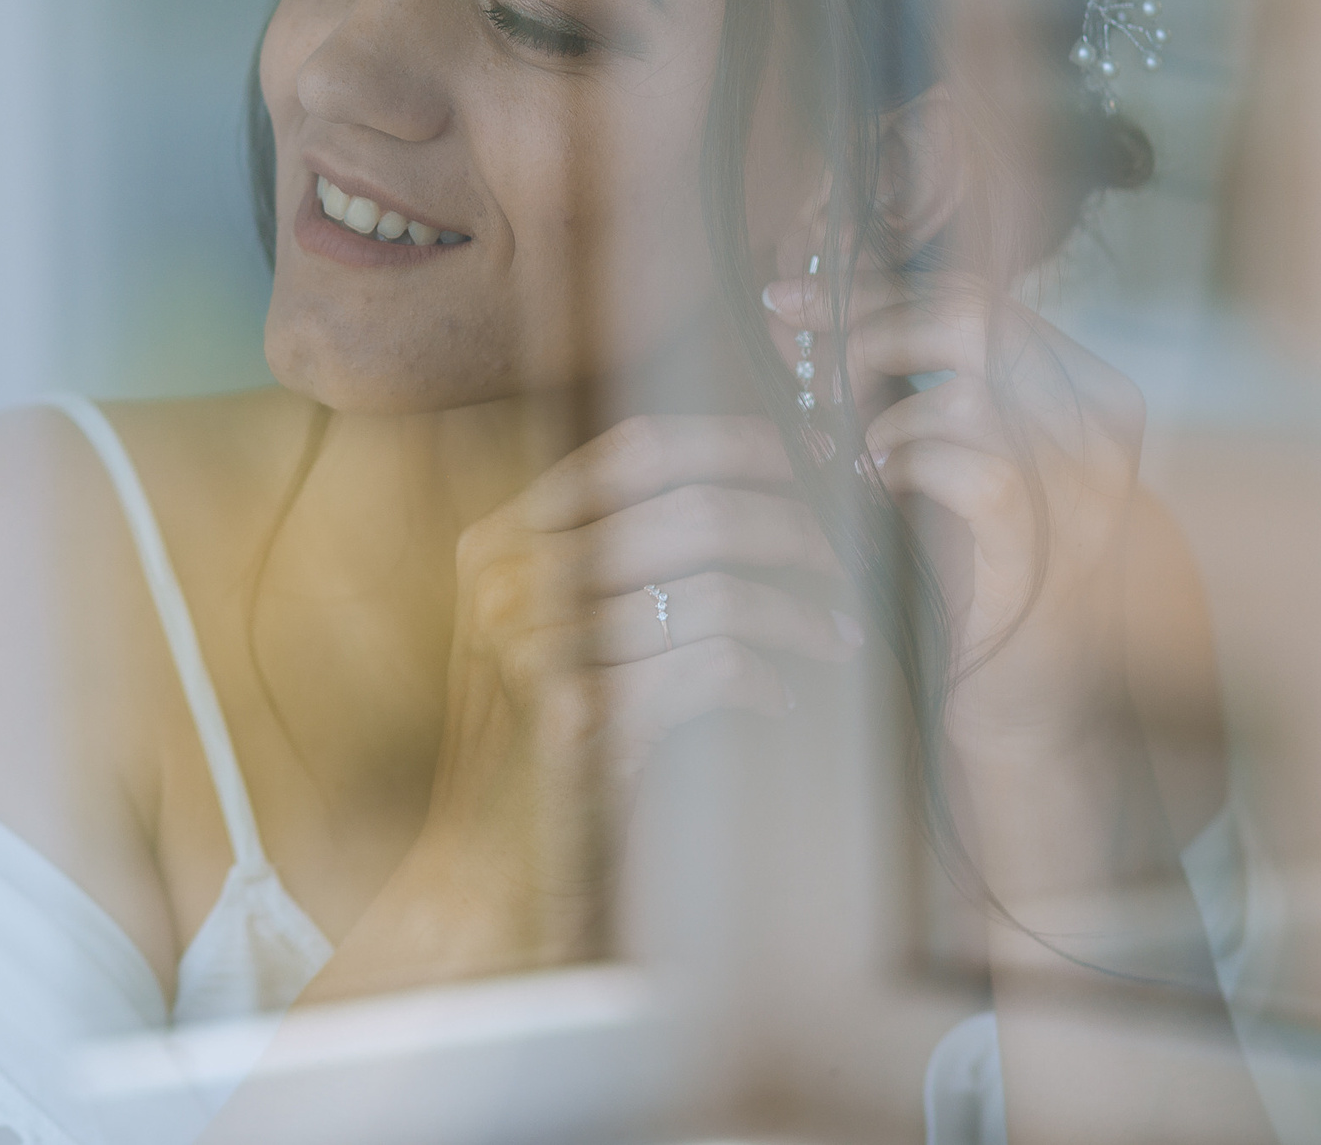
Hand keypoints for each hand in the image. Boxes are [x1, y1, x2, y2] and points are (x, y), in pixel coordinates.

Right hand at [418, 414, 863, 959]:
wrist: (480, 876)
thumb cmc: (534, 752)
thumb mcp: (544, 635)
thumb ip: (608, 561)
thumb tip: (737, 493)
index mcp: (499, 542)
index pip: (632, 448)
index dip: (733, 443)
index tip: (806, 457)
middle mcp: (508, 580)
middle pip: (689, 509)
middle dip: (788, 528)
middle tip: (840, 561)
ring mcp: (536, 646)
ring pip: (713, 590)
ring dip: (796, 612)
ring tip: (834, 636)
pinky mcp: (578, 718)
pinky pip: (712, 666)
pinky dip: (764, 676)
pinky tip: (780, 696)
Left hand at [765, 269, 1146, 759]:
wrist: (1025, 701)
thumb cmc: (971, 575)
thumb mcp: (936, 455)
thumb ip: (889, 382)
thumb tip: (791, 306)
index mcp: (1085, 388)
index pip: (979, 293)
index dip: (875, 287)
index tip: (787, 294)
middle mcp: (1102, 425)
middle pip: (976, 317)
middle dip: (868, 330)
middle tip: (803, 363)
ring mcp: (1086, 485)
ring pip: (965, 393)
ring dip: (878, 419)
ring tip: (848, 458)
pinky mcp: (1051, 543)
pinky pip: (968, 466)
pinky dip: (903, 469)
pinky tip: (871, 492)